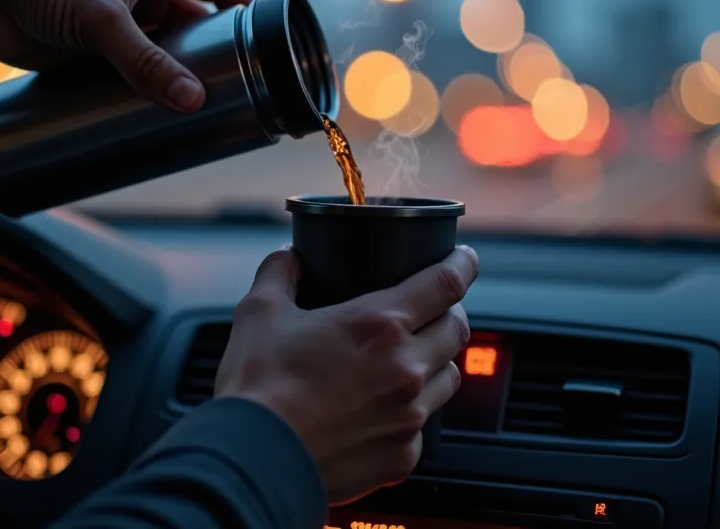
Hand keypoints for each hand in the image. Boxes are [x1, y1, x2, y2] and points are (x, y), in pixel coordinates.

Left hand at [0, 0, 253, 112]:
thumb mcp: (101, 21)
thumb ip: (145, 62)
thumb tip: (191, 101)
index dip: (248, 15)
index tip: (270, 50)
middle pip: (195, 27)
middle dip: (213, 60)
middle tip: (235, 97)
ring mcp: (117, 19)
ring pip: (161, 54)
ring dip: (175, 81)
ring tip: (200, 118)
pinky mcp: (89, 46)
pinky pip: (128, 71)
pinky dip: (141, 91)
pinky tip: (154, 119)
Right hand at [215, 246, 477, 504]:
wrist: (256, 461)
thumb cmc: (259, 388)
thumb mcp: (259, 312)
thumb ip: (278, 273)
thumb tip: (287, 258)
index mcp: (379, 324)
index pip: (445, 283)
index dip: (462, 265)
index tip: (464, 259)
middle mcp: (405, 368)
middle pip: (456, 329)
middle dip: (449, 313)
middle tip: (432, 309)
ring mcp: (409, 415)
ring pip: (449, 377)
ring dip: (437, 361)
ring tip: (411, 358)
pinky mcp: (403, 456)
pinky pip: (425, 425)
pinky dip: (412, 411)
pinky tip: (385, 408)